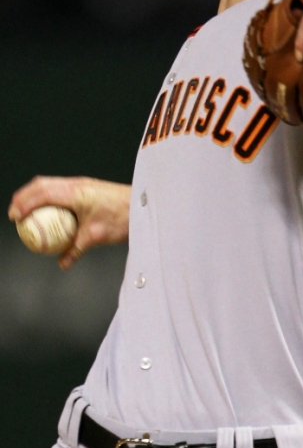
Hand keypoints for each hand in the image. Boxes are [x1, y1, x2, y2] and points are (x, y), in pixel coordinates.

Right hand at [8, 176, 130, 269]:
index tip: (15, 218)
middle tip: (14, 214)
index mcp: (76, 192)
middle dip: (23, 197)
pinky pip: (61, 189)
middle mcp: (76, 184)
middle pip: (41, 184)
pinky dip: (49, 198)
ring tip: (26, 211)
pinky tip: (48, 212)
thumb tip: (62, 262)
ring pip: (50, 184)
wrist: (143, 206)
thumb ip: (75, 249)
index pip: (42, 193)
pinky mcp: (87, 187)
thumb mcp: (95, 237)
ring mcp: (82, 184)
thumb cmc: (122, 218)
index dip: (24, 204)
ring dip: (35, 195)